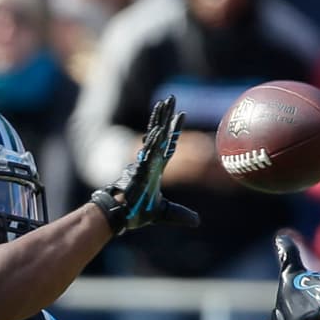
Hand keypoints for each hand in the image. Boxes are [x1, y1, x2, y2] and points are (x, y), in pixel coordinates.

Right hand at [91, 96, 199, 234]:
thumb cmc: (137, 212)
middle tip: (171, 98)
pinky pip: (147, 153)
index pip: (168, 145)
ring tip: (164, 103)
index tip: (181, 114)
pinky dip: (154, 141)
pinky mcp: (138, 169)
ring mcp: (144, 163)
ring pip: (154, 137)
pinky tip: (160, 128)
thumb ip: (180, 214)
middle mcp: (150, 162)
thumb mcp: (164, 213)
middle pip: (160, 133)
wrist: (121, 217)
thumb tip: (197, 222)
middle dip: (165, 116)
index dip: (174, 130)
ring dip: (159, 120)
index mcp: (156, 168)